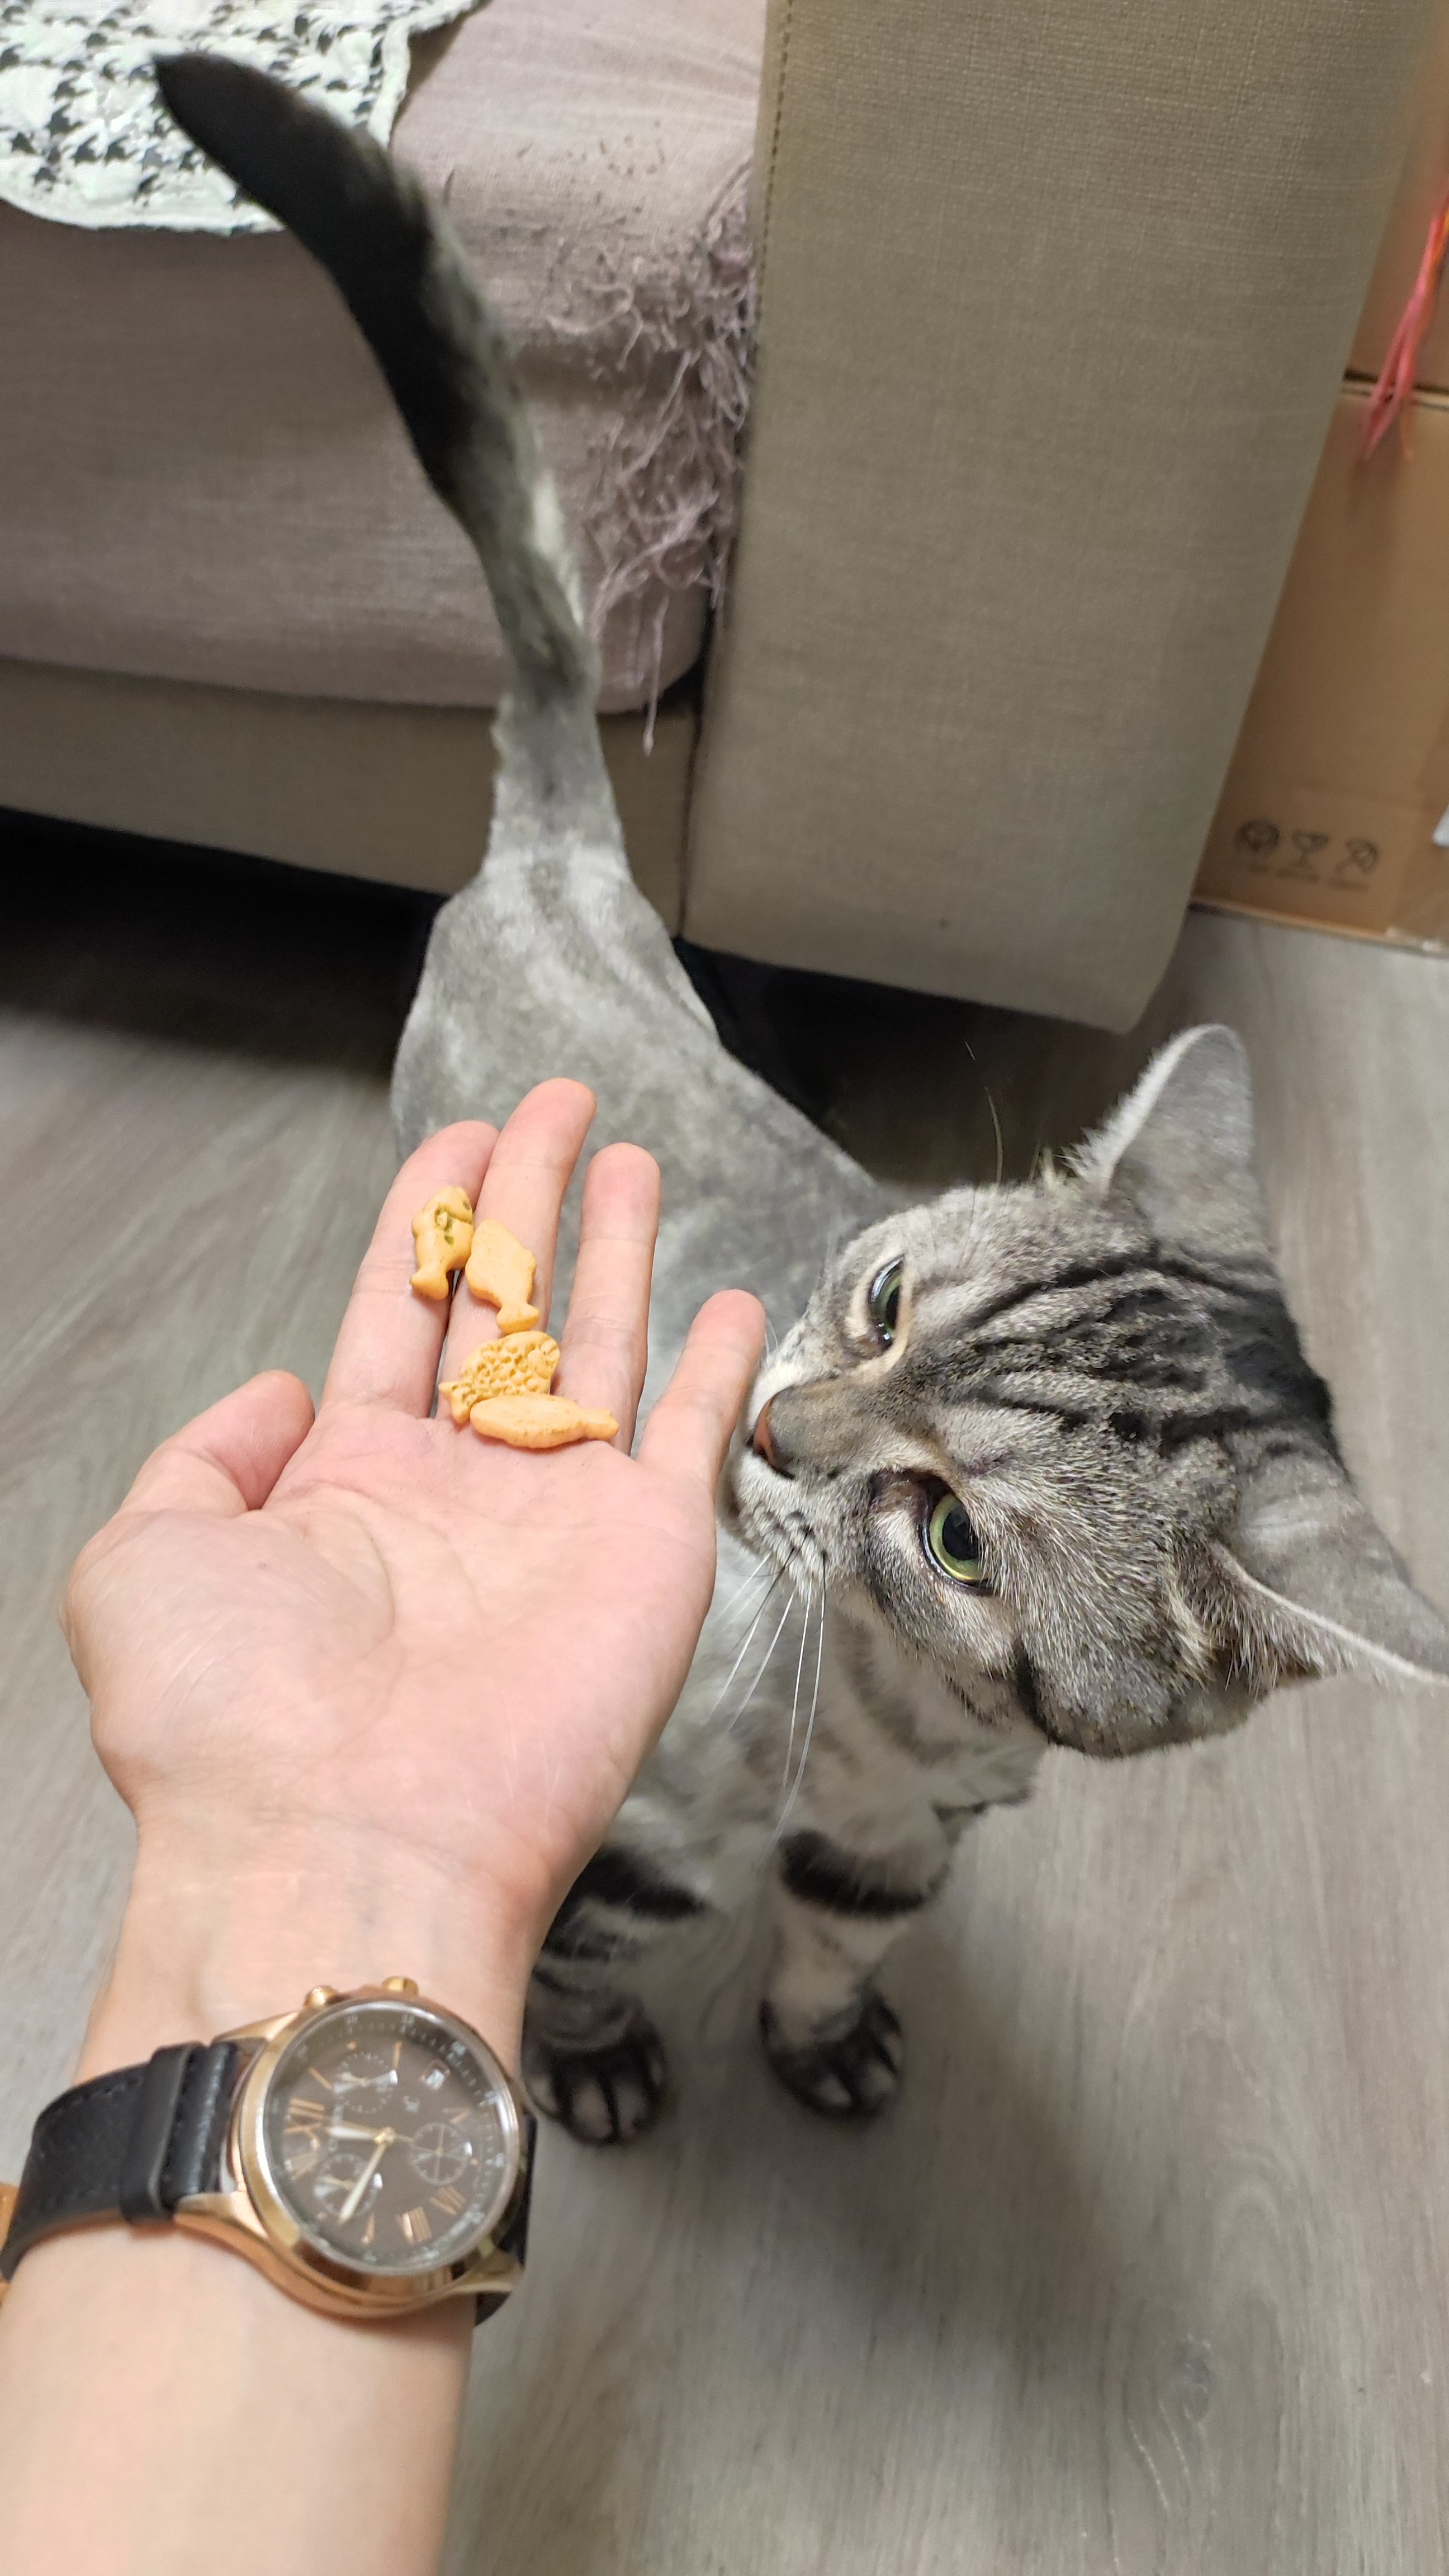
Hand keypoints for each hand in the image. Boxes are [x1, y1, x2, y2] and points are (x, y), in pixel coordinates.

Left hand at [64, 1080, 763, 2071]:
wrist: (345, 1843)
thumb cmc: (230, 1722)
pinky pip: (694, 1438)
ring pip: (598, 1347)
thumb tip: (280, 1392)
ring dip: (615, 1250)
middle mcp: (459, 1493)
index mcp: (348, 1483)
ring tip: (628, 1156)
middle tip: (556, 1108)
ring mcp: (559, 1520)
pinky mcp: (646, 1552)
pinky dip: (720, 1370)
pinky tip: (734, 1302)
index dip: (429, 1217)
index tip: (460, 1140)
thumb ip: (202, 1456)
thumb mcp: (143, 1557)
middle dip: (527, 1200)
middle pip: (502, 1305)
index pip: (397, 1312)